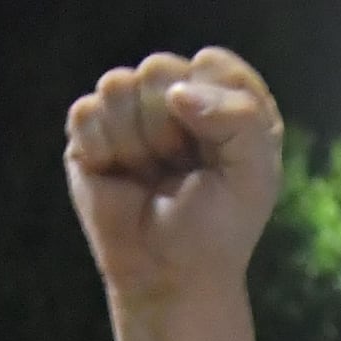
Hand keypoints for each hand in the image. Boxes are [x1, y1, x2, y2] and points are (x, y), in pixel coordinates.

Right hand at [65, 47, 282, 305]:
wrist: (170, 276)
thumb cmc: (218, 226)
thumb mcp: (255, 173)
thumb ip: (240, 116)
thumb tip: (176, 93)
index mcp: (222, 96)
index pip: (210, 63)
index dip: (210, 109)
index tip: (218, 155)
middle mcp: (175, 95)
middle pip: (158, 69)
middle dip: (168, 127)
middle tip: (179, 168)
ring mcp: (129, 111)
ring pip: (116, 85)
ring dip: (135, 140)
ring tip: (150, 173)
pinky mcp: (89, 134)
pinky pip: (85, 112)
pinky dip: (103, 148)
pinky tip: (119, 173)